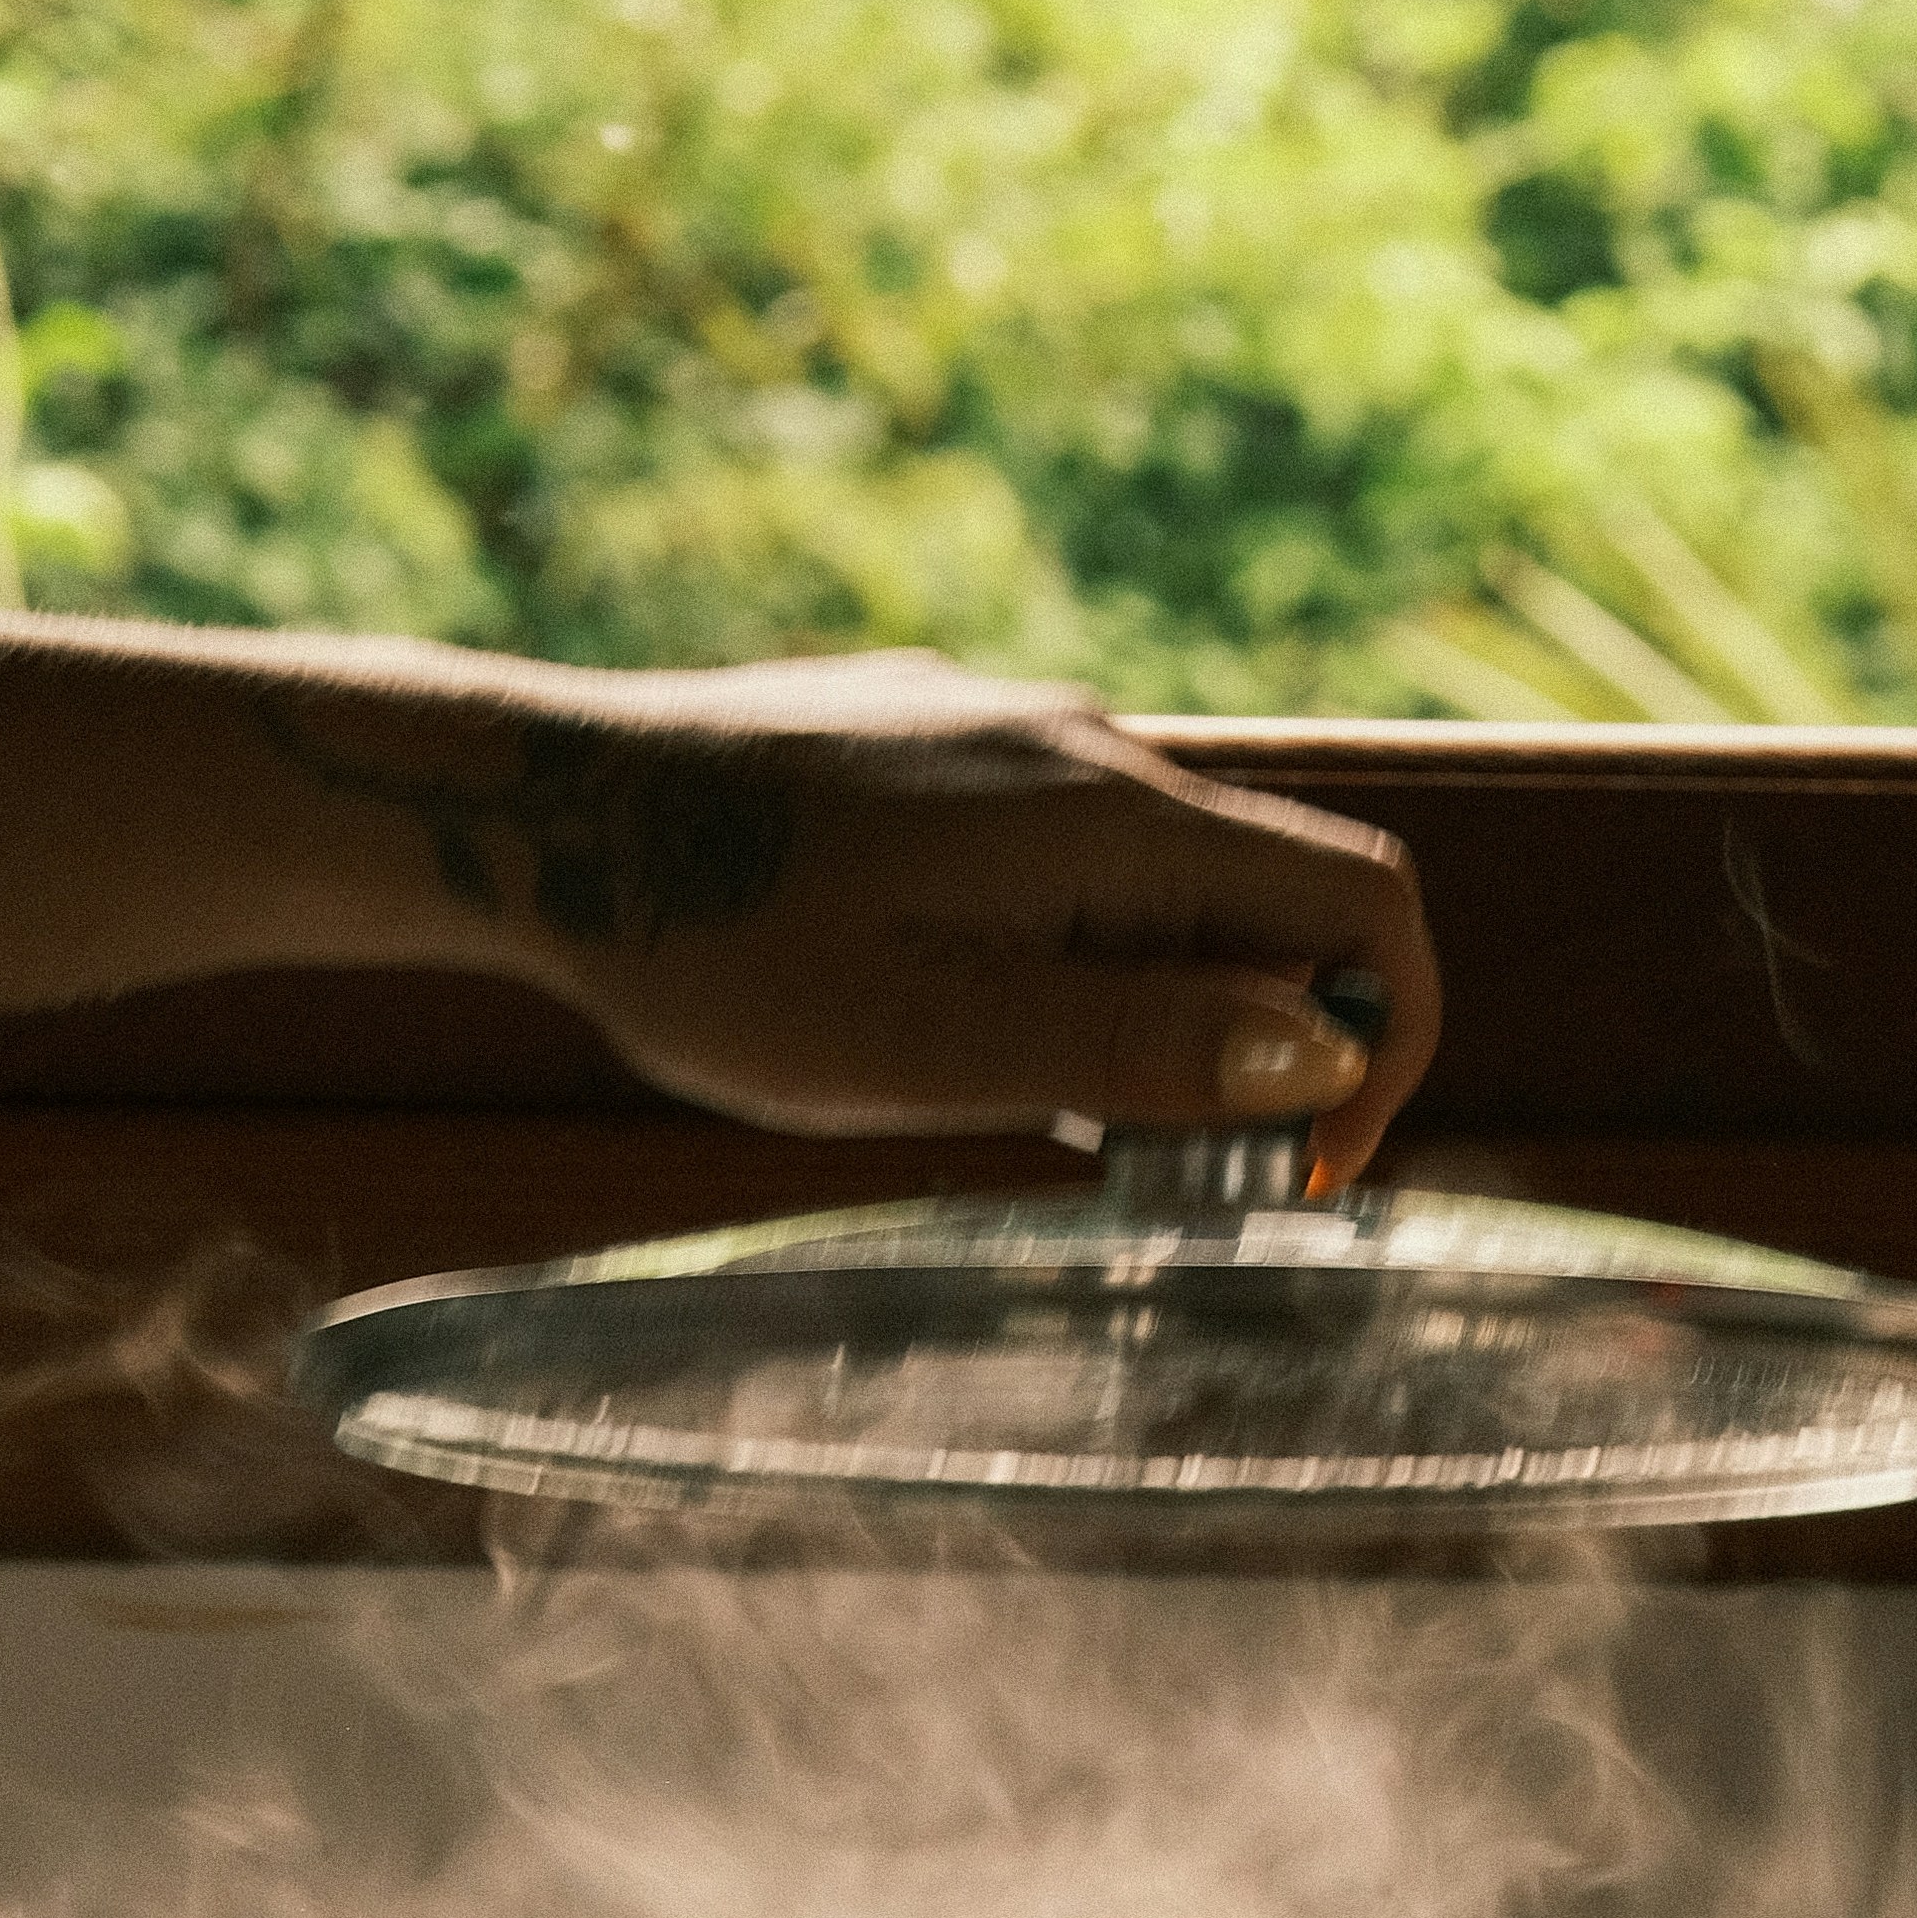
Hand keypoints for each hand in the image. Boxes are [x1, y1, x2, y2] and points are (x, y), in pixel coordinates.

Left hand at [316, 653, 1440, 1175]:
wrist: (536, 817)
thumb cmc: (716, 951)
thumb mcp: (931, 1046)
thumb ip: (1133, 1047)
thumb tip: (1320, 1052)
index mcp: (1114, 816)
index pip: (1361, 902)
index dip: (1379, 1047)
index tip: (1299, 1177)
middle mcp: (1088, 749)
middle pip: (1272, 899)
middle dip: (1259, 1048)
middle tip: (1153, 1177)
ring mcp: (1009, 739)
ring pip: (1163, 886)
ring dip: (1157, 1009)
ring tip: (1028, 1107)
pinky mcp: (937, 751)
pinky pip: (1068, 859)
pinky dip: (1074, 957)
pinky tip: (950, 1021)